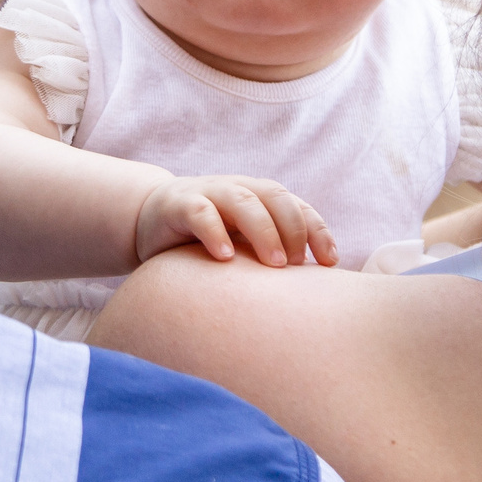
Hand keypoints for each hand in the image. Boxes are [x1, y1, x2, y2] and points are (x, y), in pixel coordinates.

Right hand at [135, 175, 337, 268]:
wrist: (151, 221)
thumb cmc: (208, 240)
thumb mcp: (243, 244)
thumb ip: (271, 255)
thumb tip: (314, 291)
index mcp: (261, 198)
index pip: (298, 207)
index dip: (317, 231)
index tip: (330, 263)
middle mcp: (240, 190)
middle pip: (276, 198)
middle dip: (292, 229)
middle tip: (296, 267)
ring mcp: (209, 193)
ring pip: (243, 201)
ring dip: (263, 230)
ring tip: (274, 264)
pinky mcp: (179, 204)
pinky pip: (200, 212)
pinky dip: (216, 231)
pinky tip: (226, 257)